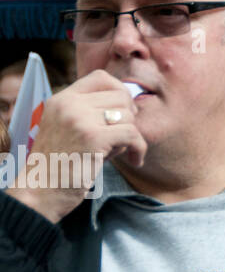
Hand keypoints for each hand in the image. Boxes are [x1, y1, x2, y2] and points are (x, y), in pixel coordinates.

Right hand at [7, 70, 145, 223]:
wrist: (38, 194)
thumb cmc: (59, 164)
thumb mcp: (67, 128)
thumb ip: (90, 112)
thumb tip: (130, 100)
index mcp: (61, 100)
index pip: (100, 77)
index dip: (119, 91)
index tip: (123, 111)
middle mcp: (69, 105)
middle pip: (121, 96)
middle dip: (127, 118)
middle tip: (120, 138)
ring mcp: (80, 120)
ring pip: (129, 115)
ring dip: (129, 136)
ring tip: (114, 151)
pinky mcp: (93, 138)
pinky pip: (133, 134)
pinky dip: (139, 148)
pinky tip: (136, 160)